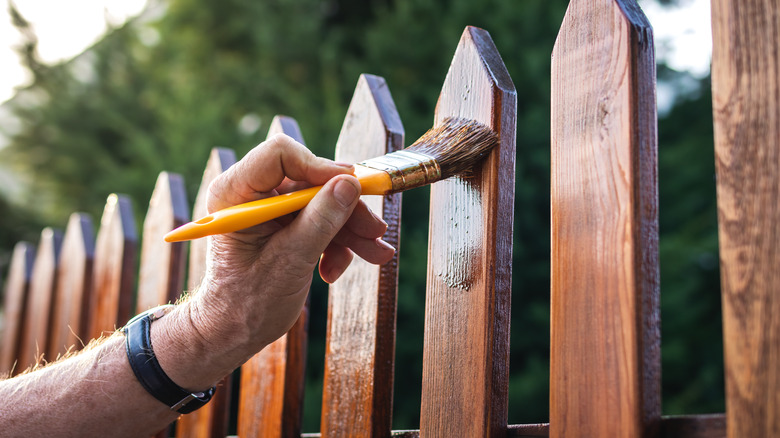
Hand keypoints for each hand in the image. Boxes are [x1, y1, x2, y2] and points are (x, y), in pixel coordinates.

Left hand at [155, 134, 394, 388]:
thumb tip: (350, 184)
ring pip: (321, 202)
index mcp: (235, 192)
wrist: (234, 332)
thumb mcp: (290, 260)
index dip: (320, 168)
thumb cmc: (247, 302)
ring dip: (349, 230)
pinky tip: (335, 269)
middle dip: (345, 208)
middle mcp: (251, 193)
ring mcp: (268, 209)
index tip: (353, 187)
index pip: (281, 155)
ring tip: (376, 255)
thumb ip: (321, 220)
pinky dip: (335, 243)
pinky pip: (319, 220)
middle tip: (375, 231)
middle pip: (310, 181)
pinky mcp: (283, 224)